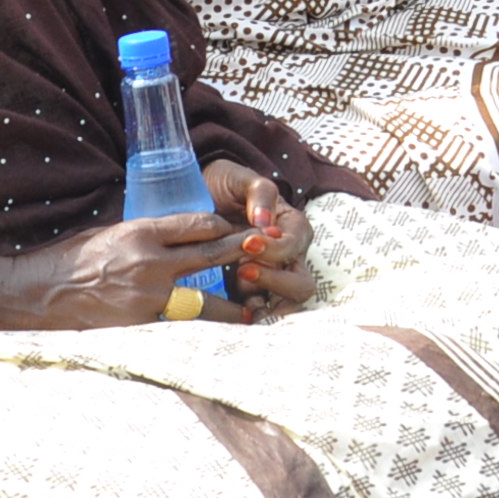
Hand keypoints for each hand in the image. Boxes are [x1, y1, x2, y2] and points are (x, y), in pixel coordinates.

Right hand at [0, 212, 254, 329]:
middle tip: (268, 253)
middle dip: (243, 254)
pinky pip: (180, 325)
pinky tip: (221, 334)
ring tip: (256, 307)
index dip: (221, 227)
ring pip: (204, 299)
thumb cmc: (68, 257)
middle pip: (211, 256)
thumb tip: (178, 232)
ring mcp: (146, 295)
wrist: (35, 292)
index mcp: (141, 231)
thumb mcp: (110, 231)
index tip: (236, 228)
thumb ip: (147, 233)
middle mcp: (149, 262)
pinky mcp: (139, 323)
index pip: (197, 224)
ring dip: (233, 302)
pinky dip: (202, 328)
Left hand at [203, 158, 317, 315]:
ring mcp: (270, 279)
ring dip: (262, 305)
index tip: (248, 243)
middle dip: (275, 282)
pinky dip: (246, 318)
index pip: (294, 247)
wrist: (198, 198)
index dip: (275, 249)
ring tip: (235, 296)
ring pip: (283, 307)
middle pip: (301, 285)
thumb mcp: (242, 179)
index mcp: (293, 229)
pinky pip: (256, 315)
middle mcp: (288, 259)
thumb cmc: (224, 186)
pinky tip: (226, 314)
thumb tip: (264, 221)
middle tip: (242, 270)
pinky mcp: (248, 294)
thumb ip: (259, 193)